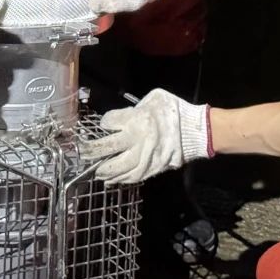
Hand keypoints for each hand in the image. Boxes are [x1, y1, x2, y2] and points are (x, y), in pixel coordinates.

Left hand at [79, 89, 211, 184]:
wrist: (196, 130)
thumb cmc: (174, 110)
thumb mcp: (154, 98)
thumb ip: (136, 107)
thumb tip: (125, 115)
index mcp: (136, 119)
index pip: (110, 123)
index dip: (105, 123)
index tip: (105, 124)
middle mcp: (137, 139)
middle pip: (108, 148)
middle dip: (92, 151)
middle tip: (83, 153)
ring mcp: (145, 156)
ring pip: (119, 168)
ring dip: (105, 170)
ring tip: (97, 172)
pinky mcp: (152, 168)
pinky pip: (133, 177)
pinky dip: (121, 179)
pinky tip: (113, 180)